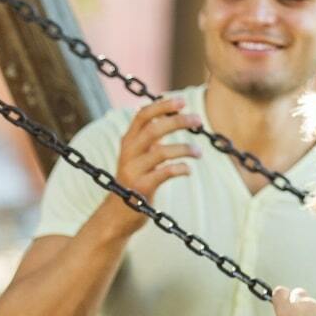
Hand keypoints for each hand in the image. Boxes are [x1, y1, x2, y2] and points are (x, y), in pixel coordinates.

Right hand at [102, 97, 200, 230]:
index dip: (162, 106)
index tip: (182, 101)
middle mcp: (128, 154)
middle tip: (197, 120)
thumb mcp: (137, 155)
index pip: (142, 116)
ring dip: (185, 148)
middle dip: (178, 122)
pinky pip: (165, 173)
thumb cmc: (133, 181)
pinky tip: (188, 170)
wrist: (117, 214)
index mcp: (128, 142)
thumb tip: (168, 114)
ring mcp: (133, 171)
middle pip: (154, 130)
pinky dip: (180, 168)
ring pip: (162, 152)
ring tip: (199, 152)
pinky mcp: (141, 188)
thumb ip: (149, 137)